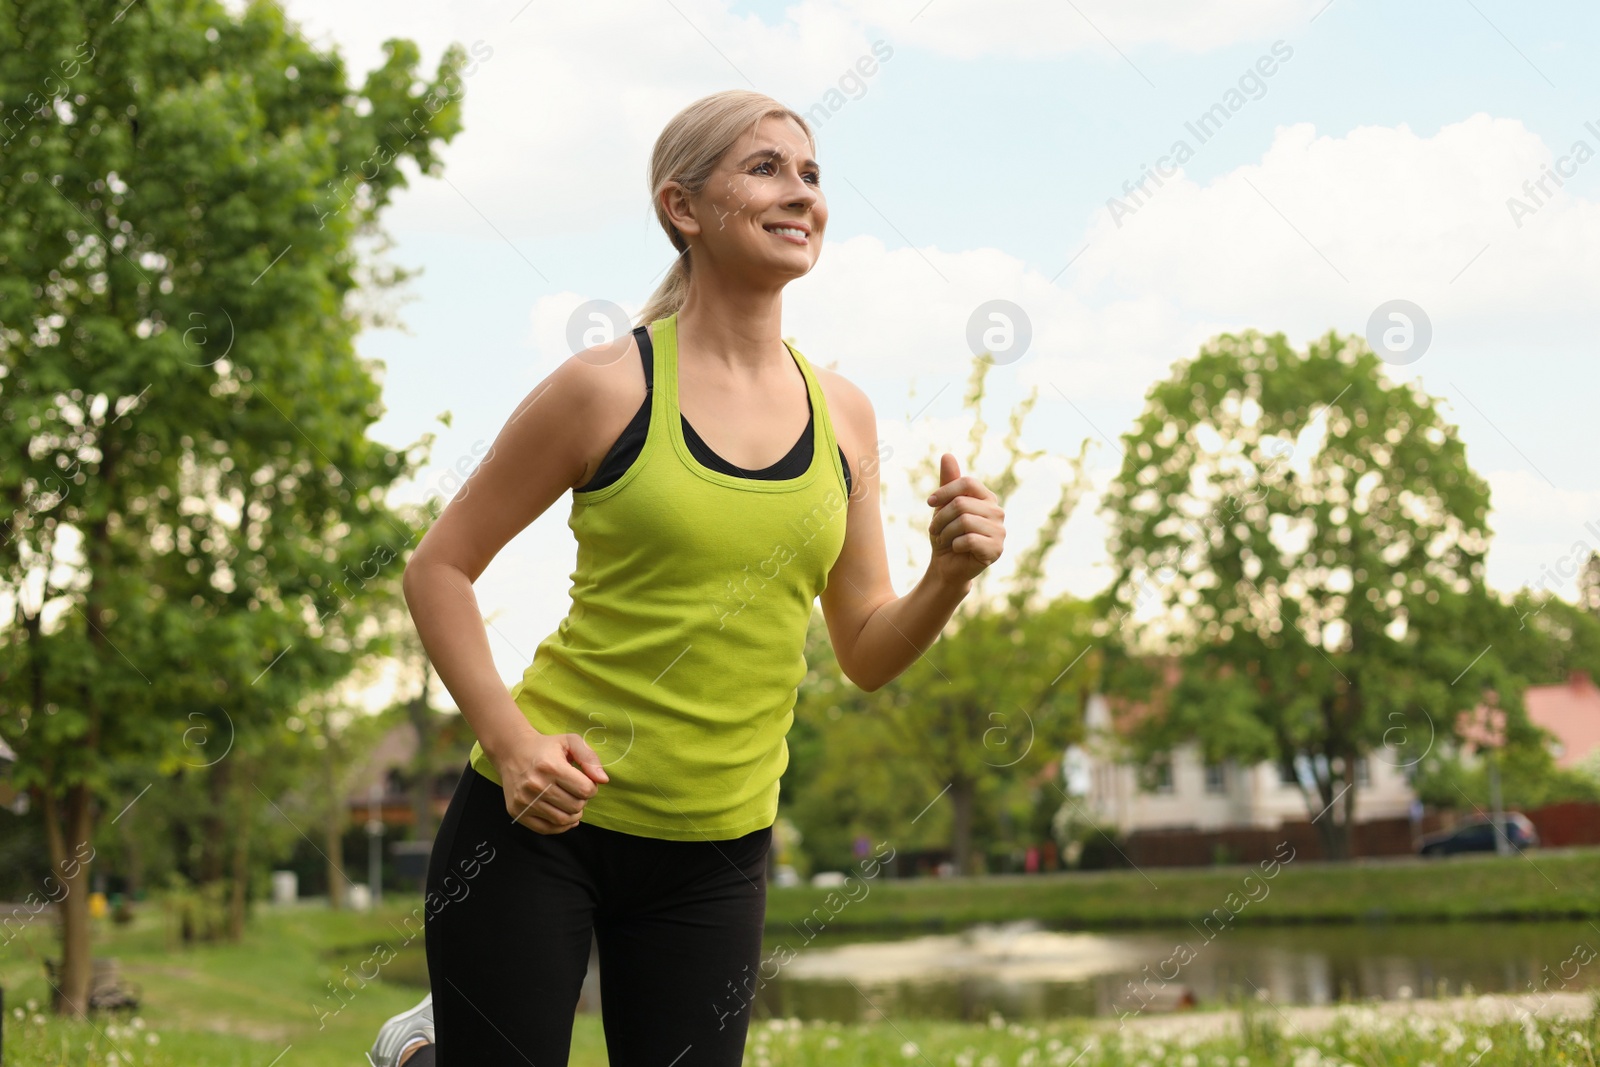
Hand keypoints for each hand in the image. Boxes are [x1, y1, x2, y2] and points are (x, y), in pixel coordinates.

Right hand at [491, 727, 608, 834]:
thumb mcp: (570, 742)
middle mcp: (535, 785)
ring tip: (570, 801)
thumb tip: (603, 780)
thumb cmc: (546, 747)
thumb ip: (590, 758)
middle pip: (575, 807)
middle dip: (582, 800)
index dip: (592, 787)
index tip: (585, 781)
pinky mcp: (517, 812)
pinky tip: (561, 813)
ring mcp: (524, 801)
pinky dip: (560, 826)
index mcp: (550, 766)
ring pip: (563, 820)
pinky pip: (546, 829)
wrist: (512, 752)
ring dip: (573, 814)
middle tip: (575, 791)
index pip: (585, 790)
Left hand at [925, 453, 1004, 585]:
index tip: (929, 502)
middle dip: (941, 518)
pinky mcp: (996, 549)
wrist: (947, 565)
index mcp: (987, 498)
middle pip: (961, 503)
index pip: (968, 482)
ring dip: (946, 533)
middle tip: (935, 530)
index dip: (945, 491)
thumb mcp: (943, 506)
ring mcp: (1000, 531)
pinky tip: (957, 550)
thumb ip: (948, 482)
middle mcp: (997, 512)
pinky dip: (955, 545)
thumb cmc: (946, 534)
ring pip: (964, 521)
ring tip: (945, 540)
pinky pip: (969, 540)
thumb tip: (947, 455)